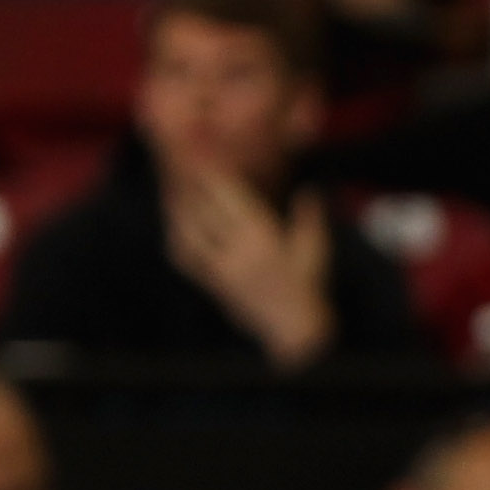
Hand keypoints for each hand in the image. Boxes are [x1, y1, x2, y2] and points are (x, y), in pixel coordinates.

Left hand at [163, 167, 336, 367]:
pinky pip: (189, 261)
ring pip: (190, 237)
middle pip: (205, 214)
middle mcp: (237, 252)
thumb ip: (310, 217)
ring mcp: (222, 271)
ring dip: (179, 214)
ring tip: (172, 195)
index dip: (215, 180)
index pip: (231, 202)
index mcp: (262, 238)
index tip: (205, 162)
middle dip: (193, 190)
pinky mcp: (215, 285)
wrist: (294, 328)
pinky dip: (179, 242)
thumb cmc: (310, 285)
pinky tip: (176, 230)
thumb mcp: (317, 248)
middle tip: (182, 168)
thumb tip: (306, 190)